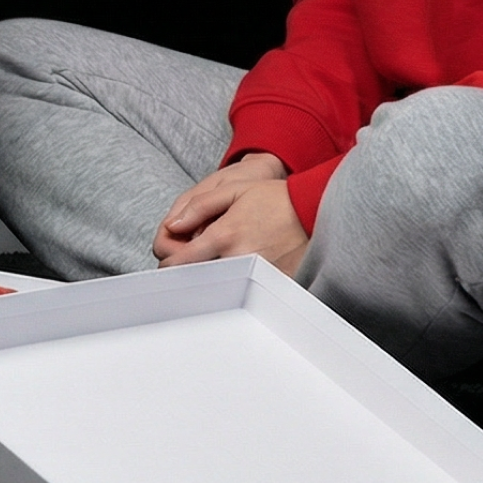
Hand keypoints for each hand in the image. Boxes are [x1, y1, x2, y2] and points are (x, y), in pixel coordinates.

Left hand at [153, 153, 308, 276]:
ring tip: (210, 275)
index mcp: (225, 235)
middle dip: (188, 276)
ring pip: (221, 288)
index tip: (169, 263)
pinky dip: (237, 288)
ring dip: (211, 284)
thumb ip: (199, 207)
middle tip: (186, 271)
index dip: (169, 264)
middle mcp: (239, 258)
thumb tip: (172, 226)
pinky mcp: (272, 284)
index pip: (183, 262)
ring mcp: (256, 274)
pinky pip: (246, 292)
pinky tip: (236, 281)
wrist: (313, 210)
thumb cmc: (274, 199)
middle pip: (199, 279)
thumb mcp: (233, 190)